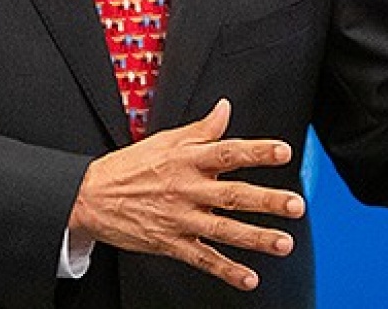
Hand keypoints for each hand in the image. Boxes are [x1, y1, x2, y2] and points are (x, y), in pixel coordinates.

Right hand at [68, 98, 303, 291]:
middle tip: (296, 206)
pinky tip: (249, 278)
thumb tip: (225, 109)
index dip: (257, 151)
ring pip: (223, 230)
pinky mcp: (170, 243)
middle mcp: (186, 189)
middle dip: (267, 201)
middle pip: (233, 194)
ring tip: (284, 243)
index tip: (283, 152)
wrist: (90, 197)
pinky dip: (226, 271)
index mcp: (186, 160)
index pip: (228, 152)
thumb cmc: (129, 167)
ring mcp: (179, 219)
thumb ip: (200, 129)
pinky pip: (203, 259)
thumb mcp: (165, 140)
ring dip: (256, 238)